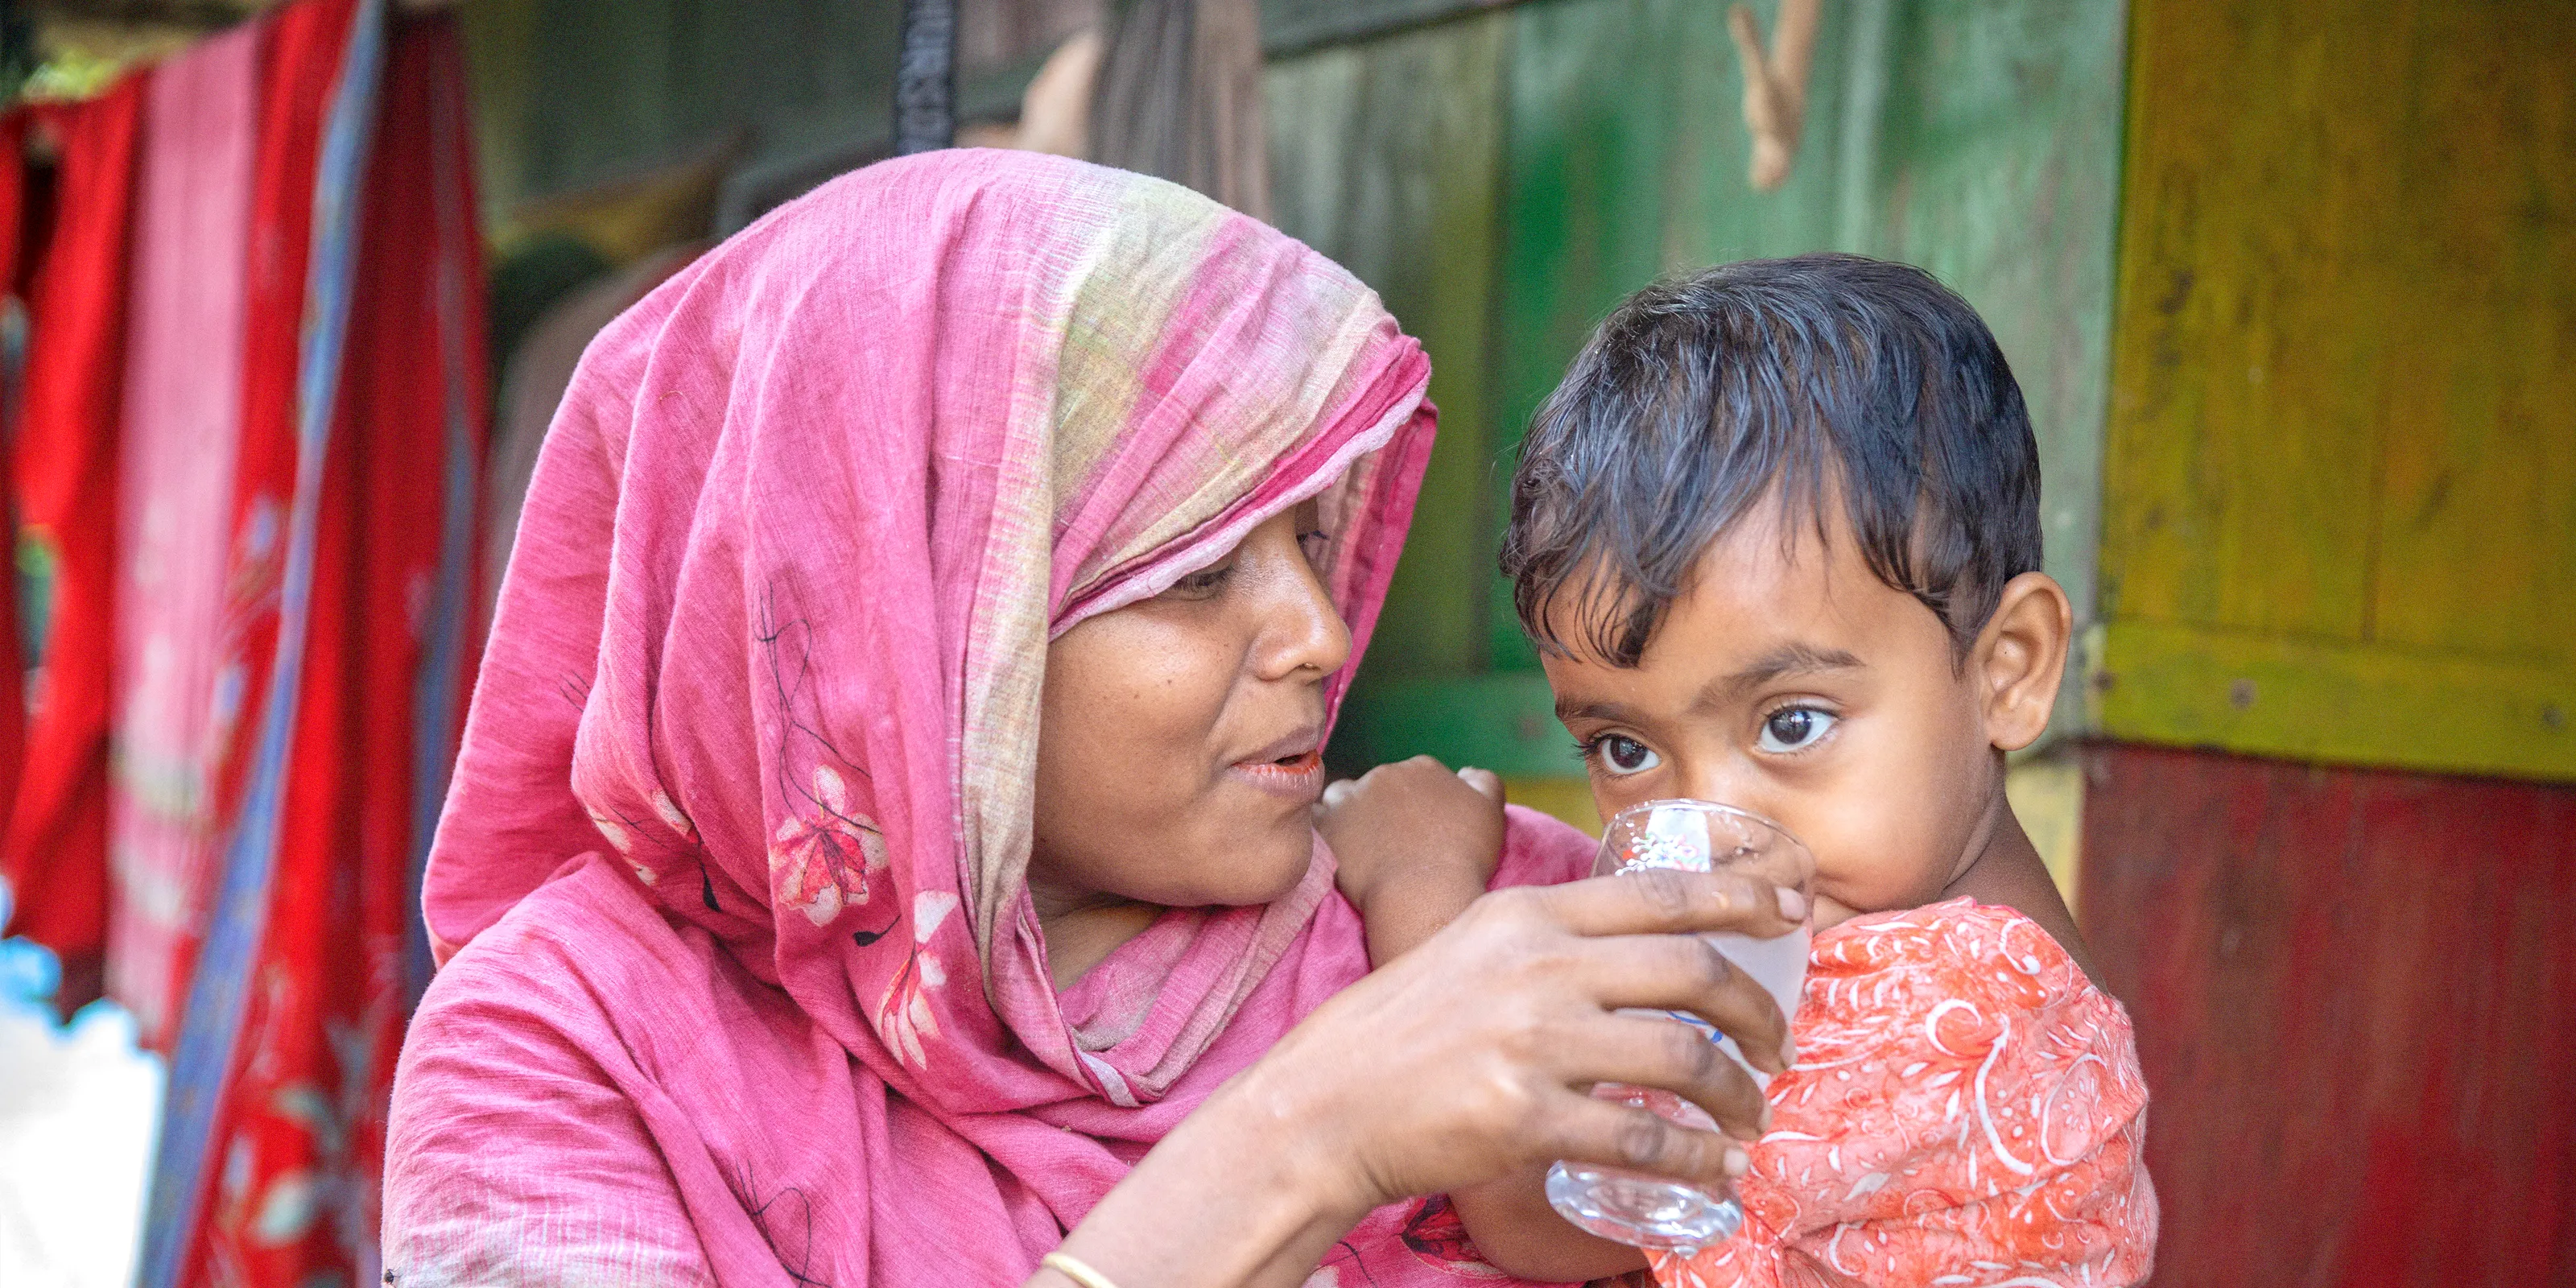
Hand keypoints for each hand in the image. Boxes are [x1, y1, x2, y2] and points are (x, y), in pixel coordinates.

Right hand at [1221, 868, 1802, 1210]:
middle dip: (1757, 1010)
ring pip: (1683, 1058)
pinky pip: (1646, 1140)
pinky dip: (1697, 1160)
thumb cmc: (1396, 1032)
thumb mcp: (1467, 947)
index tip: (1791, 910)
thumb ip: (1546, 937)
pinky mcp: (1527, 1118)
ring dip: (1737, 1092)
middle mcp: (1537, 967)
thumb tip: (1634, 937)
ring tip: (1751, 1115)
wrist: (1321, 1106)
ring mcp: (1533, 1043)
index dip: (1740, 898)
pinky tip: (1716, 1171)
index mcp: (1525, 915)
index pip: (1659, 891)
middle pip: (1692, 970)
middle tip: (1780, 1044)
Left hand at [1314, 755, 1504, 909]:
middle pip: (1381, 786)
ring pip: (1344, 796)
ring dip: (1350, 813)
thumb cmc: (1463, 857)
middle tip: (1393, 844)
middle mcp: (1385, 773)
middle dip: (1385, 807)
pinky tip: (1333, 846)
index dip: (1419, 804)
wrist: (1423, 894)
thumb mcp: (1490, 812)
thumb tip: (1467, 772)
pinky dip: (1322, 828)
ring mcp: (1351, 797)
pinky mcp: (1325, 824)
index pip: (1417, 778)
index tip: (1421, 830)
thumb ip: (1483, 782)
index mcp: (1424, 767)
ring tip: (1361, 846)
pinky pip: (1314, 817)